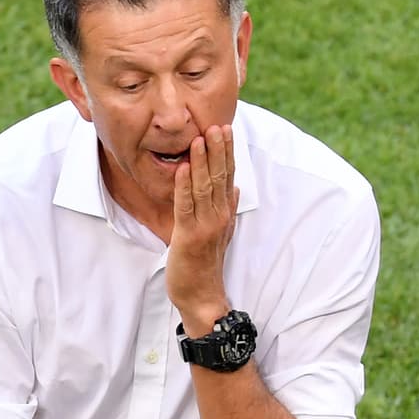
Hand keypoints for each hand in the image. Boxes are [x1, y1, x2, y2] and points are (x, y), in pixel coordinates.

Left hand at [166, 124, 239, 334]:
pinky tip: (183, 168)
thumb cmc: (206, 263)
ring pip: (204, 187)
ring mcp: (205, 226)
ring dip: (201, 161)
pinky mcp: (188, 236)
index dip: (226, 151)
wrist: (201, 295)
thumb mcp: (221, 232)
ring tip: (200, 138)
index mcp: (224, 212)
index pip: (228, 175)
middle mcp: (219, 216)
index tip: (225, 128)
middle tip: (216, 124)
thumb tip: (235, 186)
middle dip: (217, 149)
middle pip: (219, 176)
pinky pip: (186, 206)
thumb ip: (227, 208)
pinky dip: (184, 186)